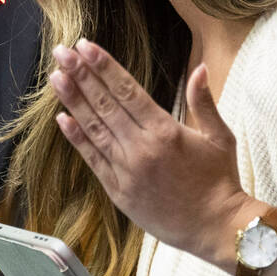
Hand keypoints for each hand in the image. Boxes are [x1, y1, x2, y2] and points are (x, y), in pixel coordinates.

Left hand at [49, 39, 251, 265]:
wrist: (216, 228)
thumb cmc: (220, 182)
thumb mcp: (220, 137)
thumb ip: (204, 102)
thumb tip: (199, 69)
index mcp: (166, 131)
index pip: (127, 90)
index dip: (104, 67)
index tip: (85, 47)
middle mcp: (142, 148)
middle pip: (105, 104)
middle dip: (81, 75)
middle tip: (62, 52)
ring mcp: (127, 170)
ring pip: (94, 129)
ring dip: (73, 101)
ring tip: (56, 77)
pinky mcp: (118, 191)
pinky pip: (92, 159)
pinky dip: (76, 138)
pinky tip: (62, 119)